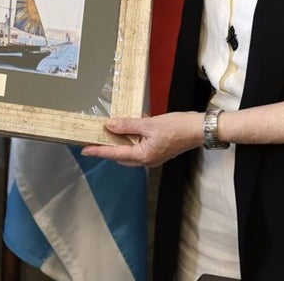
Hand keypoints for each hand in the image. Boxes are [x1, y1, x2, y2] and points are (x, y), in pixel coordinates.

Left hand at [80, 112, 202, 167]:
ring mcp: (154, 155)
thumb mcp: (149, 124)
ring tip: (108, 131)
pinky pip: (140, 145)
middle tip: (93, 140)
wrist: (199, 129)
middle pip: (121, 155)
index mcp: (144, 156)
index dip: (99, 151)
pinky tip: (130, 125)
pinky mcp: (158, 149)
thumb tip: (109, 125)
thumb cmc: (177, 127)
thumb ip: (128, 125)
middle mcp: (147, 160)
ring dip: (120, 142)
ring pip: (130, 150)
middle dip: (107, 148)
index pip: (115, 154)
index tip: (84, 150)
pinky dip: (133, 137)